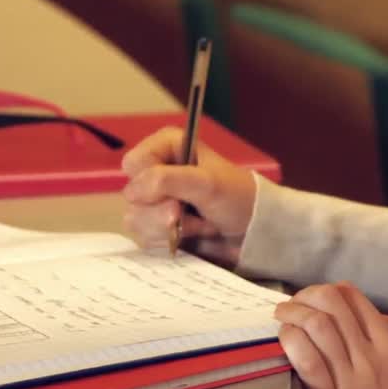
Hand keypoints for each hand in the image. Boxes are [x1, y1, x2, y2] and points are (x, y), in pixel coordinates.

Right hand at [120, 126, 257, 267]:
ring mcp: (157, 202)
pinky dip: (171, 240)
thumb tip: (133, 192)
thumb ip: (166, 180)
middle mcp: (158, 172)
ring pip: (136, 219)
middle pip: (132, 195)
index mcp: (167, 148)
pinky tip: (193, 235)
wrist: (255, 232)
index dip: (149, 180)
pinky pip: (145, 238)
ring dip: (170, 227)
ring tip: (199, 223)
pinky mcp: (159, 227)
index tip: (174, 188)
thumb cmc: (238, 198)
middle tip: (187, 210)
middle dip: (163, 209)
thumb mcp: (206, 183)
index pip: (133, 163)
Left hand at [275, 282, 387, 388]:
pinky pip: (306, 358)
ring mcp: (352, 376)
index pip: (354, 297)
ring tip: (282, 316)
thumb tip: (376, 316)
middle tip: (293, 304)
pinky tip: (285, 339)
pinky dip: (291, 340)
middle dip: (305, 296)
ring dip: (293, 314)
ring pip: (317, 324)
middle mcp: (373, 353)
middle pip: (331, 303)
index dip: (327, 291)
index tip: (314, 298)